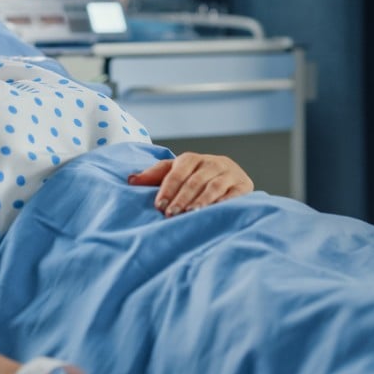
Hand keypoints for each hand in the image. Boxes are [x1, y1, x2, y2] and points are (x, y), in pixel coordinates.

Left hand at [127, 152, 253, 216]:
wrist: (229, 177)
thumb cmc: (195, 178)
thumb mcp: (175, 173)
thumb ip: (154, 176)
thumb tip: (129, 180)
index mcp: (193, 158)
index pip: (178, 171)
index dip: (168, 188)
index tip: (158, 206)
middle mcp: (213, 162)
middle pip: (195, 180)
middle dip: (182, 198)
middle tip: (171, 214)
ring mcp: (230, 173)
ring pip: (214, 186)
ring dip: (201, 201)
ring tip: (190, 215)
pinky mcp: (244, 186)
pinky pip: (234, 195)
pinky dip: (223, 203)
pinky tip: (213, 214)